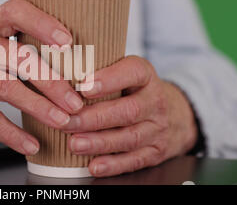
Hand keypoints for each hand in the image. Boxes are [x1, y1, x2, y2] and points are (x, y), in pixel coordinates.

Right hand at [0, 0, 83, 155]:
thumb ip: (12, 50)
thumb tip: (63, 68)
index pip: (16, 11)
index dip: (43, 24)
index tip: (68, 42)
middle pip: (17, 55)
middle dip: (51, 80)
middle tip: (74, 100)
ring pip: (5, 86)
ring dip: (38, 106)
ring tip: (61, 121)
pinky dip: (12, 133)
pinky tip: (30, 143)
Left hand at [64, 56, 197, 176]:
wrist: (175, 114)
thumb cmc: (135, 90)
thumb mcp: (125, 72)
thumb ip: (100, 70)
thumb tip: (61, 71)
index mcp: (145, 75)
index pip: (133, 72)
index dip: (108, 79)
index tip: (84, 86)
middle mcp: (155, 101)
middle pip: (128, 111)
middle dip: (94, 118)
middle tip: (68, 122)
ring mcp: (157, 128)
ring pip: (129, 138)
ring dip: (99, 142)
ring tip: (74, 144)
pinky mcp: (156, 151)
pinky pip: (135, 160)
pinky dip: (113, 165)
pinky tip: (95, 166)